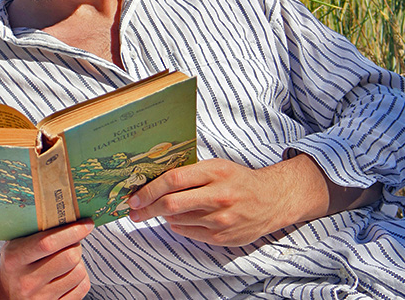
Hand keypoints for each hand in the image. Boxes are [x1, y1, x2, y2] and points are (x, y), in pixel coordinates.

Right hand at [0, 219, 93, 299]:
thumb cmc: (16, 264)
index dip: (71, 231)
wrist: (6, 296)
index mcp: (15, 259)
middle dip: (76, 244)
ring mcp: (41, 297)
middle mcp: (27, 280)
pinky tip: (69, 273)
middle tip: (73, 240)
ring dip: (79, 261)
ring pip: (78, 272)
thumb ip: (35, 230)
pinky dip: (81, 277)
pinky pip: (82, 288)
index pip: (48, 242)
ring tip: (68, 258)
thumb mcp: (16, 244)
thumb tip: (68, 213)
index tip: (86, 223)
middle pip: (69, 257)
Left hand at [128, 158, 291, 245]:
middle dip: (147, 208)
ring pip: (177, 220)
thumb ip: (189, 172)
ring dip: (163, 216)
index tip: (134, 196)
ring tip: (161, 210)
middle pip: (171, 204)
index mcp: (214, 172)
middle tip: (134, 210)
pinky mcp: (221, 237)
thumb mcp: (216, 166)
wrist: (271, 200)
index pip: (173, 179)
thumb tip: (154, 182)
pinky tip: (180, 218)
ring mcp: (220, 219)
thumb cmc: (238, 180)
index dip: (149, 189)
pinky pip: (187, 232)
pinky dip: (177, 225)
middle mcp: (218, 196)